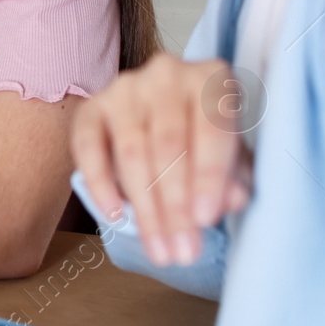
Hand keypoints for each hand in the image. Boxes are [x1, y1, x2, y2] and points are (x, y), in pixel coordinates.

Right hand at [71, 52, 253, 266]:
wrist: (162, 115)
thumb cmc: (205, 138)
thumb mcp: (232, 156)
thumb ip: (235, 176)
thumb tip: (228, 199)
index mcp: (211, 79)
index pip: (211, 129)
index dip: (209, 176)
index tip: (206, 220)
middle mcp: (167, 74)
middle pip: (169, 145)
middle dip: (175, 205)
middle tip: (182, 251)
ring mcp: (124, 88)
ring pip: (132, 152)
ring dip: (145, 207)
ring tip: (159, 249)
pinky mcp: (91, 107)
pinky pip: (89, 147)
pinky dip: (101, 184)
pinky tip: (115, 215)